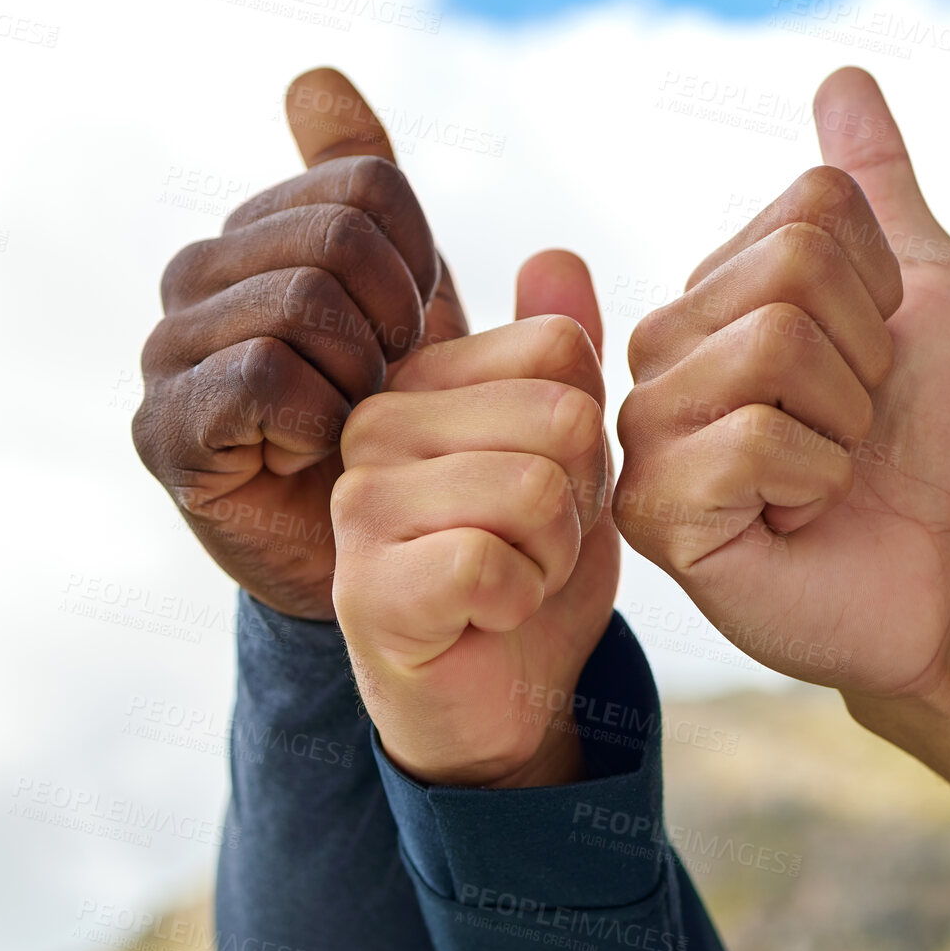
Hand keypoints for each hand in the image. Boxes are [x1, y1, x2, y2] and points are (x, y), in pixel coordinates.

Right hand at [133, 68, 466, 619]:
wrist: (380, 559)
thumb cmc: (400, 428)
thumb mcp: (410, 304)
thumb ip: (375, 196)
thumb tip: (313, 78)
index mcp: (262, 232)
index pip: (366, 185)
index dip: (419, 263)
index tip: (413, 331)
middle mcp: (199, 274)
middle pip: (332, 237)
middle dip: (393, 321)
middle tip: (385, 387)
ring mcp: (170, 349)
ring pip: (298, 303)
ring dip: (360, 379)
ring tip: (351, 423)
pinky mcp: (164, 428)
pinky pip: (263, 377)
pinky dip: (316, 420)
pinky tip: (312, 452)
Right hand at [331, 253, 617, 787]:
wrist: (504, 698)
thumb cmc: (532, 566)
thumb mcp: (571, 453)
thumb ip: (562, 358)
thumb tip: (557, 252)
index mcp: (422, 379)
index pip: (560, 348)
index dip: (590, 433)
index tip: (548, 483)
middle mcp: (375, 424)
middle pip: (559, 414)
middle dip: (579, 497)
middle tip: (532, 542)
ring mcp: (360, 504)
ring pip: (534, 486)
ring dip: (555, 552)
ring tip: (512, 574)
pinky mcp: (366, 586)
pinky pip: (491, 560)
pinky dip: (522, 597)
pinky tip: (487, 615)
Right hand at [614, 67, 949, 703]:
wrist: (948, 572)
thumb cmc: (934, 444)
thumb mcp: (928, 295)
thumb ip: (876, 190)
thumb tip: (842, 78)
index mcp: (714, 293)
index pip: (812, 213)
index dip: (883, 293)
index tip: (876, 367)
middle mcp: (662, 352)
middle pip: (790, 274)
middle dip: (867, 360)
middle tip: (854, 429)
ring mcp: (647, 431)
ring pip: (771, 349)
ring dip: (845, 422)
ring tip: (828, 473)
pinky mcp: (655, 512)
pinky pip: (752, 440)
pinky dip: (815, 480)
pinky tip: (798, 516)